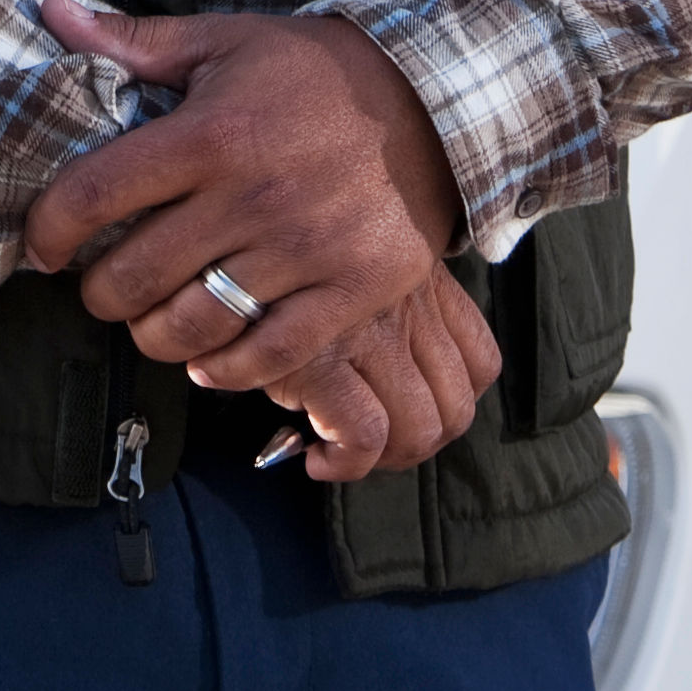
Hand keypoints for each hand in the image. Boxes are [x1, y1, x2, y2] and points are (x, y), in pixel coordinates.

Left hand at [21, 0, 467, 418]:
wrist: (435, 101)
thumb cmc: (314, 71)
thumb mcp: (227, 41)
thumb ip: (137, 40)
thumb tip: (53, 15)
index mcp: (211, 133)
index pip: (96, 192)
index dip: (50, 229)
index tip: (43, 246)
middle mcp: (252, 196)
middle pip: (135, 276)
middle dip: (100, 294)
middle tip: (101, 288)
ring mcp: (305, 249)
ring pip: (194, 326)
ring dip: (154, 336)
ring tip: (151, 321)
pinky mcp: (353, 289)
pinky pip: (269, 356)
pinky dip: (227, 368)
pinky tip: (210, 356)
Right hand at [268, 264, 503, 481]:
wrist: (210, 227)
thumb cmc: (274, 247)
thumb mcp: (346, 252)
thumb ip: (374, 295)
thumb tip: (379, 371)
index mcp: (420, 279)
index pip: (481, 360)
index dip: (454, 402)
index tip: (409, 409)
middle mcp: (407, 306)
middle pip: (457, 407)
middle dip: (417, 444)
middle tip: (371, 445)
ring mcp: (369, 333)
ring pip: (418, 429)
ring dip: (383, 459)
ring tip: (339, 453)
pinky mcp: (321, 360)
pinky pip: (363, 437)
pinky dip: (345, 463)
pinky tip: (315, 457)